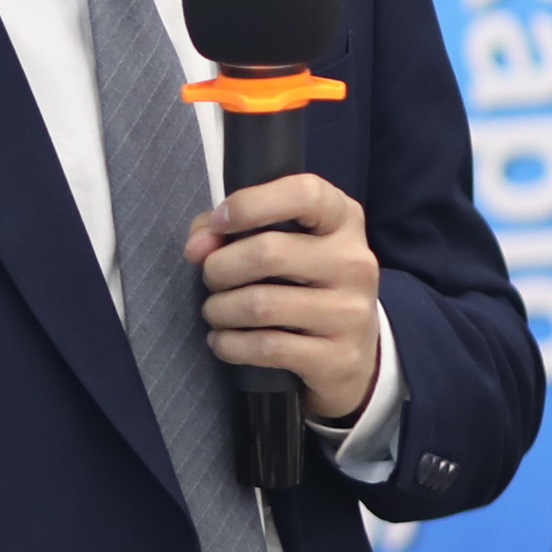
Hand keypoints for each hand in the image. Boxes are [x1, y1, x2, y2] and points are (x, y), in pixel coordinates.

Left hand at [185, 174, 381, 421]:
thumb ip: (232, 230)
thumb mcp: (284, 242)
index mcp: (343, 220)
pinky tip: (223, 341)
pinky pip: (267, 347)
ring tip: (216, 312)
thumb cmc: (306, 283)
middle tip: (212, 279)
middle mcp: (353, 262)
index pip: (304, 194)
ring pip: (261, 305)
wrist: (354, 352)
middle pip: (268, 253)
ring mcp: (350, 313)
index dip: (250, 204)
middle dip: (220, 267)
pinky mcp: (338, 358)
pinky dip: (230, 344)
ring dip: (220, 309)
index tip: (218, 223)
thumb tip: (197, 246)